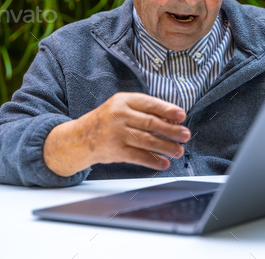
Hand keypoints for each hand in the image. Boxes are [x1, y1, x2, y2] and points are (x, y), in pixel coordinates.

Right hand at [44, 92, 189, 176]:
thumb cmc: (107, 121)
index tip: (181, 115)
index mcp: (123, 101)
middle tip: (185, 135)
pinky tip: (163, 163)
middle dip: (171, 130)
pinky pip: (138, 156)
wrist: (80, 138)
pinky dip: (153, 161)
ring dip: (166, 147)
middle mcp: (119, 115)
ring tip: (178, 151)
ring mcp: (116, 133)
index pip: (149, 103)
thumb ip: (143, 111)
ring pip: (146, 141)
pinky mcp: (114, 151)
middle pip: (150, 123)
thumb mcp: (121, 108)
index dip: (167, 110)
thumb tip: (172, 119)